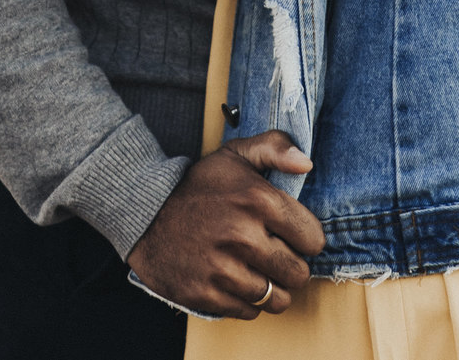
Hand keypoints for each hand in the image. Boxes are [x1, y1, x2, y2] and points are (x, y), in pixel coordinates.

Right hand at [127, 131, 324, 318]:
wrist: (145, 214)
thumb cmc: (198, 186)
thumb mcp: (235, 155)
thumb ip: (276, 148)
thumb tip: (307, 164)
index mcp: (258, 200)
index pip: (313, 239)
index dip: (304, 236)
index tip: (290, 233)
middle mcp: (243, 237)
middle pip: (299, 274)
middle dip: (291, 264)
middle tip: (274, 253)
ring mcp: (224, 270)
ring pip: (278, 298)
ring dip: (272, 286)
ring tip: (257, 268)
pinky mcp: (207, 295)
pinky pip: (251, 312)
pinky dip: (248, 300)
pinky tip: (236, 279)